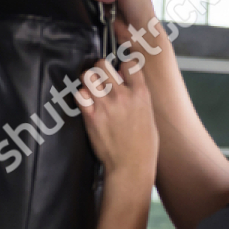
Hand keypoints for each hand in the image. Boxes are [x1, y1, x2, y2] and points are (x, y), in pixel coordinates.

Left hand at [78, 59, 157, 181]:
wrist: (131, 165)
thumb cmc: (143, 145)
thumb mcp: (149, 115)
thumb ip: (137, 96)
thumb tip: (126, 83)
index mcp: (141, 93)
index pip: (128, 63)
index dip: (121, 65)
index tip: (118, 72)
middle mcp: (123, 95)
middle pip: (103, 65)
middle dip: (100, 70)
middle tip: (100, 80)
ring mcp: (106, 105)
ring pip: (88, 76)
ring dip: (88, 81)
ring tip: (91, 90)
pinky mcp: (91, 117)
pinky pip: (79, 95)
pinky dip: (80, 96)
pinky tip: (86, 104)